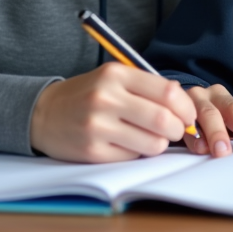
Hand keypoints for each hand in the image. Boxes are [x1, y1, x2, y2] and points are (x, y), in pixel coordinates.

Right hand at [29, 62, 196, 161]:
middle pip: (164, 120)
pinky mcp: (92, 151)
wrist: (44, 113)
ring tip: (150, 136)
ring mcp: (97, 126)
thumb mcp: (114, 77)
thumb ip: (147, 87)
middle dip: (178, 129)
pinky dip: (137, 152)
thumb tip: (185, 105)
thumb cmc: (88, 94)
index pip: (168, 92)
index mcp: (115, 74)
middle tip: (176, 130)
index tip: (188, 115)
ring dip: (159, 143)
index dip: (186, 107)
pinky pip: (133, 156)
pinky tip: (126, 142)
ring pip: (153, 143)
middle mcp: (106, 98)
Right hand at [183, 84, 232, 156]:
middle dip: (218, 133)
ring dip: (200, 135)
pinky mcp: (172, 112)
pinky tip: (195, 146)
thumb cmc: (208, 117)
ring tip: (206, 150)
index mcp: (221, 96)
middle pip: (213, 113)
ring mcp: (185, 103)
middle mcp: (204, 96)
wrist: (176, 104)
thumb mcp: (222, 117)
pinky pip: (180, 125)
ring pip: (194, 117)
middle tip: (224, 150)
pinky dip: (189, 138)